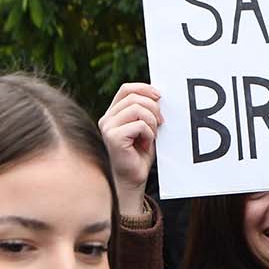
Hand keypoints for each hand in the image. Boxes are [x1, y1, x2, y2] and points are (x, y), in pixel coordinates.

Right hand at [99, 83, 161, 218]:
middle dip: (154, 108)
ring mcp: (108, 127)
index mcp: (113, 114)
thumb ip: (146, 111)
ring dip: (152, 122)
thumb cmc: (139, 155)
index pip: (126, 89)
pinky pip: (139, 125)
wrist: (132, 180)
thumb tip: (158, 95)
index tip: (160, 96)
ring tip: (152, 136)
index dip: (144, 88)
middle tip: (161, 123)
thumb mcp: (144, 128)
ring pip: (138, 109)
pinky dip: (149, 134)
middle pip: (135, 98)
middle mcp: (107, 118)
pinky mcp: (113, 137)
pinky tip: (146, 145)